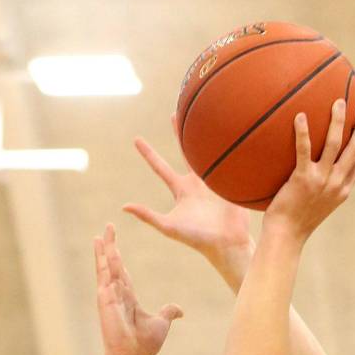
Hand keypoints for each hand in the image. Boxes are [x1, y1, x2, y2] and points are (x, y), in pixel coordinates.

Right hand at [94, 224, 182, 354]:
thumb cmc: (143, 344)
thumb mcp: (161, 323)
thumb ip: (168, 312)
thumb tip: (179, 310)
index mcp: (128, 298)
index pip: (122, 273)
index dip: (118, 258)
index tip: (115, 245)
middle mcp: (116, 294)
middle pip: (112, 265)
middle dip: (110, 246)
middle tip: (108, 229)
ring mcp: (109, 296)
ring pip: (106, 267)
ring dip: (104, 250)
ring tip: (101, 234)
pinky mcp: (105, 300)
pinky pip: (104, 277)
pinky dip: (102, 263)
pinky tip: (102, 250)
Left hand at [122, 121, 253, 274]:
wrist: (227, 243)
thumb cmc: (198, 238)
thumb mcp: (169, 227)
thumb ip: (148, 216)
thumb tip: (123, 207)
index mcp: (181, 190)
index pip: (160, 167)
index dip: (148, 153)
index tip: (136, 139)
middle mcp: (196, 183)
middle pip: (185, 151)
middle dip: (179, 133)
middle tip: (174, 113)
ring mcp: (214, 181)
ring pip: (207, 152)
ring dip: (205, 134)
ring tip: (202, 112)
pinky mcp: (230, 182)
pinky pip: (228, 162)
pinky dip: (229, 148)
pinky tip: (230, 130)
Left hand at [265, 100, 354, 240]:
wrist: (286, 235)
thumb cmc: (296, 222)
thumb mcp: (316, 206)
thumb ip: (321, 188)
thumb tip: (315, 174)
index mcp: (342, 190)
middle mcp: (336, 183)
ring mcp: (321, 181)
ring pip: (335, 145)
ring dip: (339, 121)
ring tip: (338, 102)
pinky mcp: (302, 179)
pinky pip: (304, 150)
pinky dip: (303, 132)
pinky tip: (299, 116)